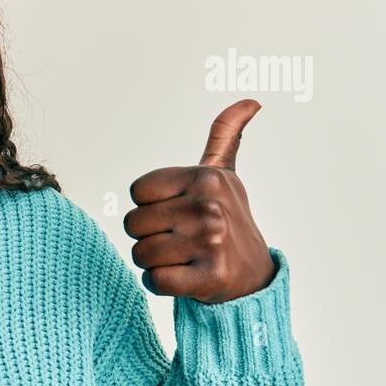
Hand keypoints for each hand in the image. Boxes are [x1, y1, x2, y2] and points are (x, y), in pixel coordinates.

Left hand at [122, 99, 277, 303]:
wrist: (252, 275)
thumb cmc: (226, 219)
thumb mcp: (223, 174)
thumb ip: (225, 136)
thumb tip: (251, 101)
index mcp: (206, 178)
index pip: (136, 192)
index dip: (149, 206)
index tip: (177, 212)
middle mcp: (209, 206)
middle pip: (132, 224)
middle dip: (148, 236)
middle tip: (179, 240)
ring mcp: (211, 242)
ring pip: (140, 254)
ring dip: (153, 261)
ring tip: (183, 257)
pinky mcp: (209, 276)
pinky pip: (154, 281)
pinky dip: (160, 284)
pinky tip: (184, 277)